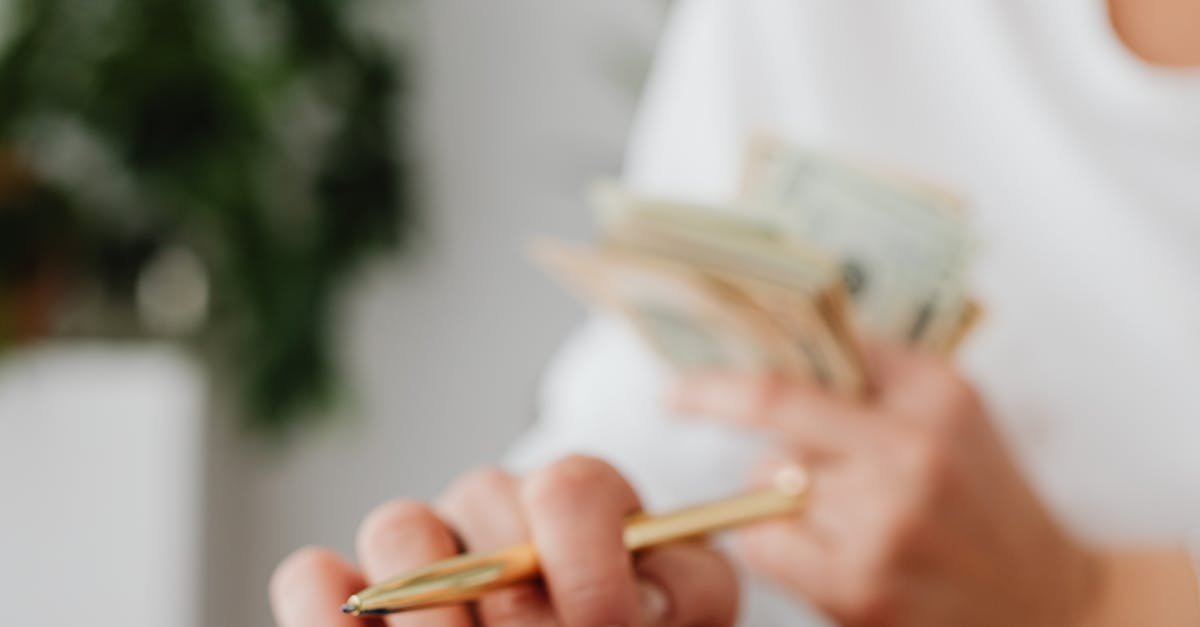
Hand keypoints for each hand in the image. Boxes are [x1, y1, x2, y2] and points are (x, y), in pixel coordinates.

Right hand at [270, 455, 738, 626]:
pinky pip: (313, 579)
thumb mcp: (686, 607)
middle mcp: (496, 511)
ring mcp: (421, 552)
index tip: (609, 624)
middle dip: (513, 597)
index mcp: (582, 502)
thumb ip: (685, 590)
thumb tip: (638, 601)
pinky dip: (328, 609)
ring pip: (397, 528)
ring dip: (429, 603)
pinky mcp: (355, 599)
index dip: (588, 562)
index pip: (571, 487)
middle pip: (483, 499)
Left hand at [673, 346, 1096, 625]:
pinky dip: (780, 547)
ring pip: (765, 488)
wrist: (1048, 603)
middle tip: (794, 462)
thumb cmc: (983, 498)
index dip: (718, 384)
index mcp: (935, 395)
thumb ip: (874, 367)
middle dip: (768, 445)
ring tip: (856, 524)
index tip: (674, 391)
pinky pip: (766, 545)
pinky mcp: (862, 588)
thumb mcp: (952, 409)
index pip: (796, 373)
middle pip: (772, 428)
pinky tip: (835, 558)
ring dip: (787, 501)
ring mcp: (886, 523)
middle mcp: (912, 452)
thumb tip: (774, 333)